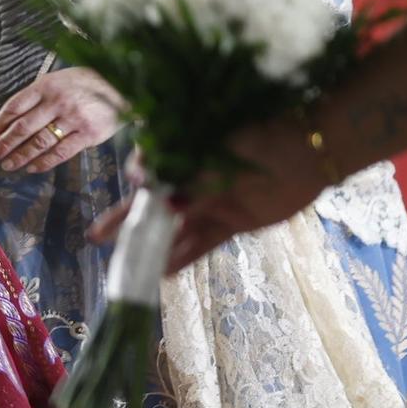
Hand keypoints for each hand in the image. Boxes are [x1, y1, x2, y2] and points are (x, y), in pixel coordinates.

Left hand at [0, 68, 123, 172]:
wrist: (122, 85)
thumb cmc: (85, 83)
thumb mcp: (58, 79)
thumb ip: (37, 96)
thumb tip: (11, 119)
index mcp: (46, 85)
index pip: (14, 106)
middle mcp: (57, 101)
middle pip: (23, 127)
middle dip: (4, 144)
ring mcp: (73, 118)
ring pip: (39, 142)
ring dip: (20, 156)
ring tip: (7, 165)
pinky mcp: (88, 134)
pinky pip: (60, 152)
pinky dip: (43, 162)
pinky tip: (31, 168)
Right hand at [88, 120, 329, 271]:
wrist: (309, 150)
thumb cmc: (259, 135)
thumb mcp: (213, 149)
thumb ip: (182, 173)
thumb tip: (148, 190)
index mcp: (184, 151)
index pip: (148, 166)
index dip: (136, 176)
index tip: (133, 180)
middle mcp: (193, 178)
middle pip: (152, 203)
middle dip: (125, 220)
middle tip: (97, 237)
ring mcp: (212, 201)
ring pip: (175, 227)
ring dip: (153, 245)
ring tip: (129, 265)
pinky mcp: (233, 221)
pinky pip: (202, 241)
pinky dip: (183, 256)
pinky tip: (163, 272)